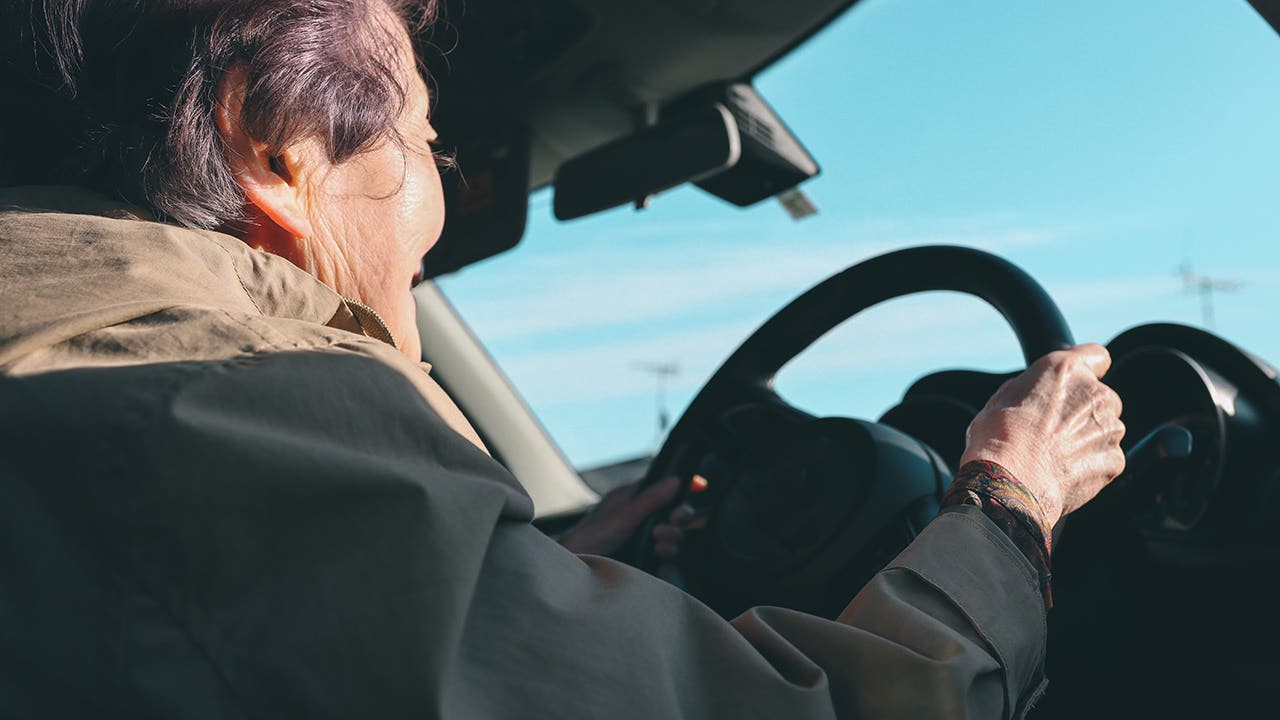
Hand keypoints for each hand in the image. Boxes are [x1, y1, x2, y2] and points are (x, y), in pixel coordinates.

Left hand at [558, 476, 705, 556]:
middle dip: (679, 517)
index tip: (702, 486)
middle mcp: (643, 515)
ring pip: (677, 533)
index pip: (666, 485)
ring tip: (658, 542)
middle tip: (669, 523)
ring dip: (673, 537)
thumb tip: (676, 480)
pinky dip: (669, 552)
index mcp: (635, 497)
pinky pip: (671, 552)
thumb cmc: (594, 535)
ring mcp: (646, 535)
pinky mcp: (648, 555)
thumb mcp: (625, 514)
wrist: (580, 566)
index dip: (685, 484)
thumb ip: (651, 498)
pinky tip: (658, 554)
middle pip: (677, 511)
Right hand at [960, 343, 1125, 527]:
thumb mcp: (1002, 397)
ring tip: (1055, 456)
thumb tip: (1037, 394)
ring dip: (1088, 438)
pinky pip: (1107, 458)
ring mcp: (1109, 427)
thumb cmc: (997, 438)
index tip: (1079, 382)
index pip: (1097, 355)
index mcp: (1065, 369)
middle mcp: (1095, 393)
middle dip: (1083, 411)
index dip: (1088, 369)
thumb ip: (1032, 388)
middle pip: (1100, 398)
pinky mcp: (1114, 459)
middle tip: (1053, 430)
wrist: (1010, 481)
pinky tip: (1064, 472)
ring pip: (1105, 429)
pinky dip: (1091, 465)